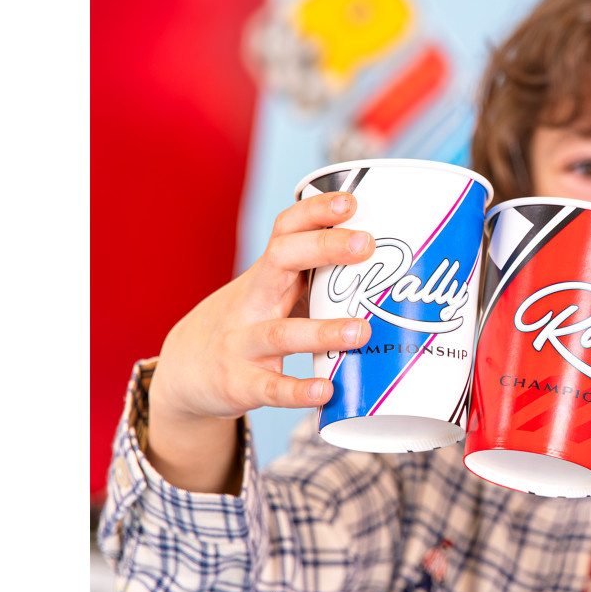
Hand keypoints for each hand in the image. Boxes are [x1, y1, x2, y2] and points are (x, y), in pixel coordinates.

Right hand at [144, 191, 375, 492]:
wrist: (186, 368)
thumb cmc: (251, 324)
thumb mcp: (277, 294)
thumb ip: (323, 283)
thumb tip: (404, 274)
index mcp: (268, 274)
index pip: (286, 229)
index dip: (316, 211)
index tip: (351, 201)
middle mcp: (253, 300)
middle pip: (280, 260)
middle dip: (323, 248)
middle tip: (368, 245)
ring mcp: (242, 342)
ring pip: (281, 332)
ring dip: (323, 331)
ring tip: (363, 331)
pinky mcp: (240, 383)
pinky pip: (270, 387)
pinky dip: (298, 390)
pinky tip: (326, 390)